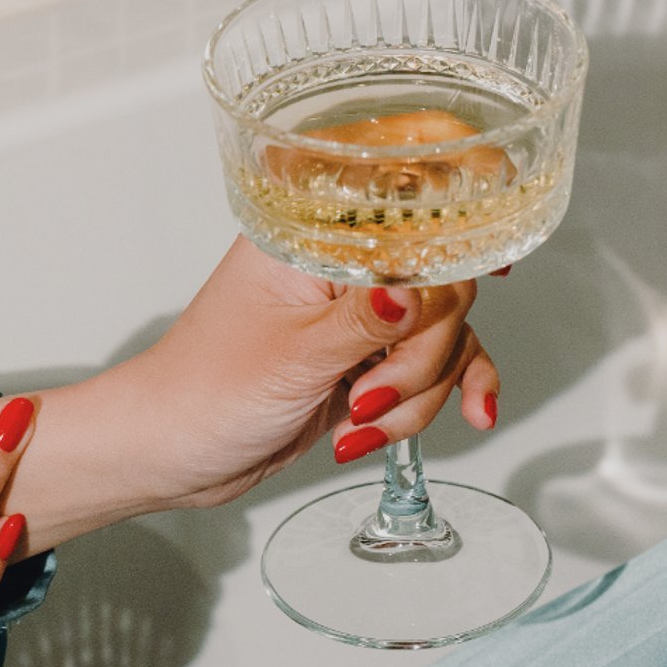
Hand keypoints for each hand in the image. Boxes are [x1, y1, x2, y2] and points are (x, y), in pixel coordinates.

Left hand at [0, 237, 504, 557]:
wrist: (172, 452)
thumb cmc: (202, 392)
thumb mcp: (291, 360)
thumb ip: (364, 325)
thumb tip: (414, 293)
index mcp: (312, 238)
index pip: (410, 215)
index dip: (457, 237)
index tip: (495, 267)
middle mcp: (342, 268)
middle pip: (443, 289)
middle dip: (422, 356)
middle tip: (368, 392)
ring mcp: (359, 316)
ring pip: (444, 337)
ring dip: (418, 393)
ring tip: (358, 421)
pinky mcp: (368, 358)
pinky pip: (436, 368)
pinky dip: (446, 395)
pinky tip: (473, 414)